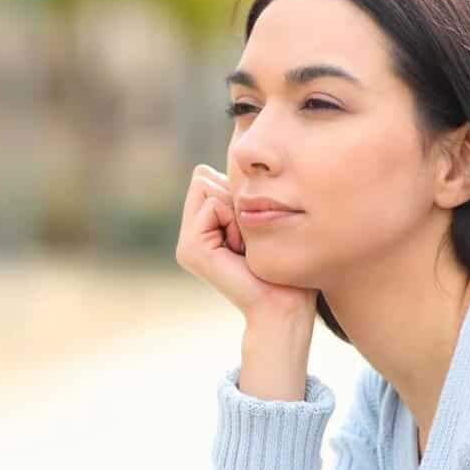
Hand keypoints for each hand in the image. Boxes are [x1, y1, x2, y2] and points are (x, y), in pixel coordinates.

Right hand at [174, 164, 317, 321]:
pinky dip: (235, 221)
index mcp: (201, 227)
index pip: (206, 176)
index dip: (236, 193)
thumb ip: (238, 196)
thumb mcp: (258, 221)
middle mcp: (188, 235)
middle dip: (234, 199)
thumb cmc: (282, 265)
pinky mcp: (191, 248)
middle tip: (248, 239)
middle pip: (203, 177)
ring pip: (205, 185)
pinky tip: (241, 251)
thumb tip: (229, 164)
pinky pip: (213, 203)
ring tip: (245, 246)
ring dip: (236, 210)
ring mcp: (186, 243)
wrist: (282, 305)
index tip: (252, 230)